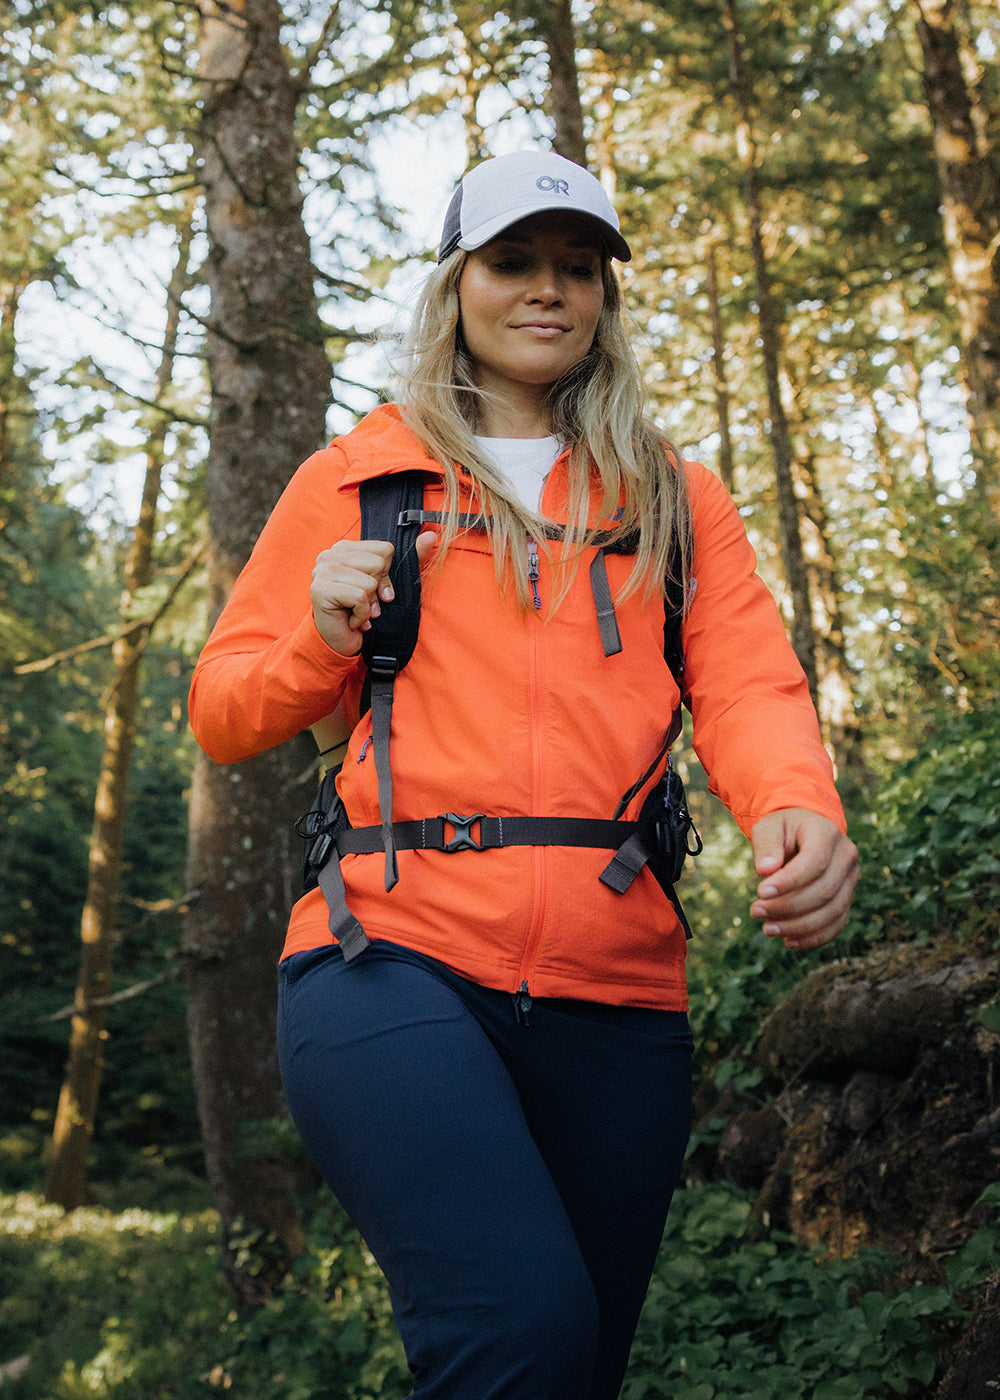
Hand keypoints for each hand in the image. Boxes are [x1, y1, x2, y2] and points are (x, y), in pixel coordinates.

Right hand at [310, 531, 436, 654]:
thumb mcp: (389, 583)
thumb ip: (411, 558)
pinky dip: (361, 615)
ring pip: (369, 583)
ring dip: (369, 605)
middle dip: (377, 590)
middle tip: (366, 603)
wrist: (340, 642)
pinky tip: (352, 620)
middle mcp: (330, 555)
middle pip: (378, 564)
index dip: (386, 574)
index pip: (384, 550)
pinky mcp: (321, 590)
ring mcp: (322, 571)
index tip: (374, 589)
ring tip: (358, 612)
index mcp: (344, 548)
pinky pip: (360, 597)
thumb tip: (432, 535)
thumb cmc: (363, 611)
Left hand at [749, 808, 858, 949]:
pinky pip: (836, 924)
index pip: (815, 861)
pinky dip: (814, 937)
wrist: (805, 832)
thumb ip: (766, 844)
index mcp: (827, 833)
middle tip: (755, 912)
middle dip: (788, 907)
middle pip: (824, 891)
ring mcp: (851, 880)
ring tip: (767, 929)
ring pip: (833, 912)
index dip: (789, 881)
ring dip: (799, 926)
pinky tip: (788, 941)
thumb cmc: (783, 830)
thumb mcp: (769, 827)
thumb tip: (765, 870)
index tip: (760, 892)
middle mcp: (846, 857)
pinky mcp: (847, 899)